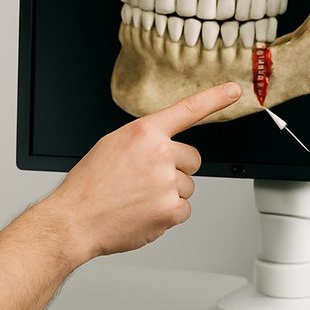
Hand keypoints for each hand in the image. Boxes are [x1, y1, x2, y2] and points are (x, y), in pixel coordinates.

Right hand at [49, 81, 240, 259]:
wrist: (75, 219)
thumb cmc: (90, 184)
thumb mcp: (113, 146)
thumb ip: (144, 141)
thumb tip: (165, 146)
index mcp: (143, 133)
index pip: (187, 110)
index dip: (214, 98)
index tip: (234, 90)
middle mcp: (159, 154)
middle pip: (192, 159)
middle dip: (176, 169)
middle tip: (147, 180)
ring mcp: (166, 182)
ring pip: (187, 186)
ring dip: (169, 194)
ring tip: (138, 198)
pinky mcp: (170, 210)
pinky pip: (184, 209)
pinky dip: (167, 214)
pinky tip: (144, 212)